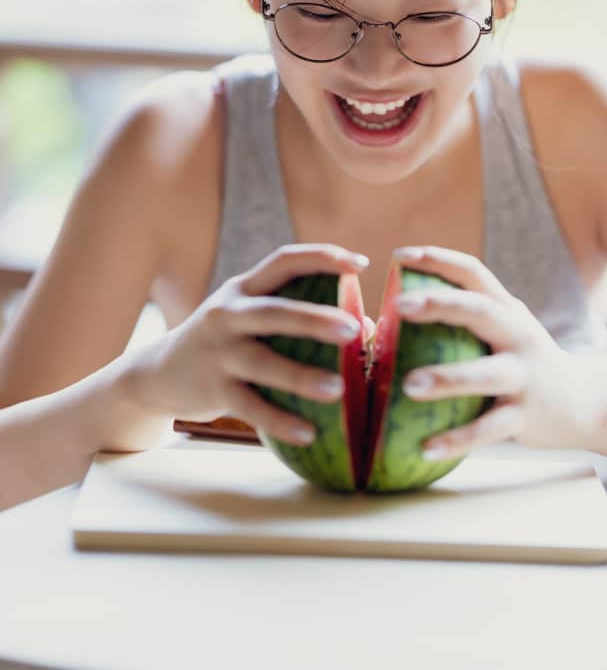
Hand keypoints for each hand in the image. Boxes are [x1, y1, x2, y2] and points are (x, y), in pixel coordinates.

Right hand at [128, 244, 367, 446]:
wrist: (156, 374)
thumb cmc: (224, 341)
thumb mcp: (249, 317)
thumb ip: (296, 316)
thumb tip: (365, 327)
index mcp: (244, 288)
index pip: (284, 260)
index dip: (322, 257)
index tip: (360, 264)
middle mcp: (228, 315)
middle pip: (275, 312)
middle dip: (314, 319)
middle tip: (353, 329)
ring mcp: (218, 353)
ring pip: (263, 364)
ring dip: (302, 377)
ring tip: (339, 389)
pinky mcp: (213, 389)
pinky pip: (251, 408)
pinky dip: (280, 421)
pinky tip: (309, 434)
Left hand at [393, 246, 597, 459]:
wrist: (585, 403)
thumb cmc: (522, 362)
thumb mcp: (501, 332)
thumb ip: (457, 323)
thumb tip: (378, 325)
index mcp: (507, 310)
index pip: (473, 273)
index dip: (438, 260)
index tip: (399, 256)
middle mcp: (519, 335)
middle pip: (480, 311)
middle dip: (440, 304)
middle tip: (399, 305)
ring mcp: (526, 375)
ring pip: (485, 374)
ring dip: (446, 378)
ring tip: (408, 384)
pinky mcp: (527, 415)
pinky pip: (489, 429)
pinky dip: (458, 439)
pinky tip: (425, 448)